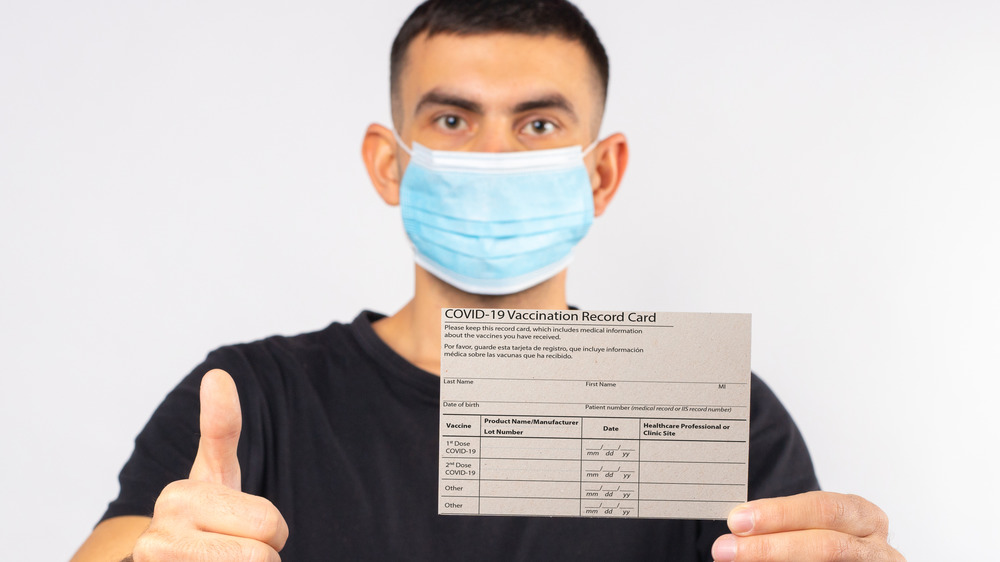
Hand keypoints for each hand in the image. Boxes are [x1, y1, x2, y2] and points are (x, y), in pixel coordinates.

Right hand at [131, 369, 288, 560]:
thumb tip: (217, 373)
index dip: (272, 530)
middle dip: (264, 551)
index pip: (268, 523)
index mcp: (178, 498)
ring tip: (223, 560)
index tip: (237, 516)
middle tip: (237, 546)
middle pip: (262, 553)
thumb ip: (220, 427)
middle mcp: (158, 540)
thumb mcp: (214, 472)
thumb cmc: (200, 517)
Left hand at [711, 491, 903, 560]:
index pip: (823, 509)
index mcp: (864, 516)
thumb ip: (782, 525)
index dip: (779, 513)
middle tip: (725, 549)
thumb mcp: (813, 526)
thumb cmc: (827, 543)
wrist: (851, 560)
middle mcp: (878, 548)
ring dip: (774, 561)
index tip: (736, 520)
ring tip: (735, 560)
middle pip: (826, 546)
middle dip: (770, 547)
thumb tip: (736, 529)